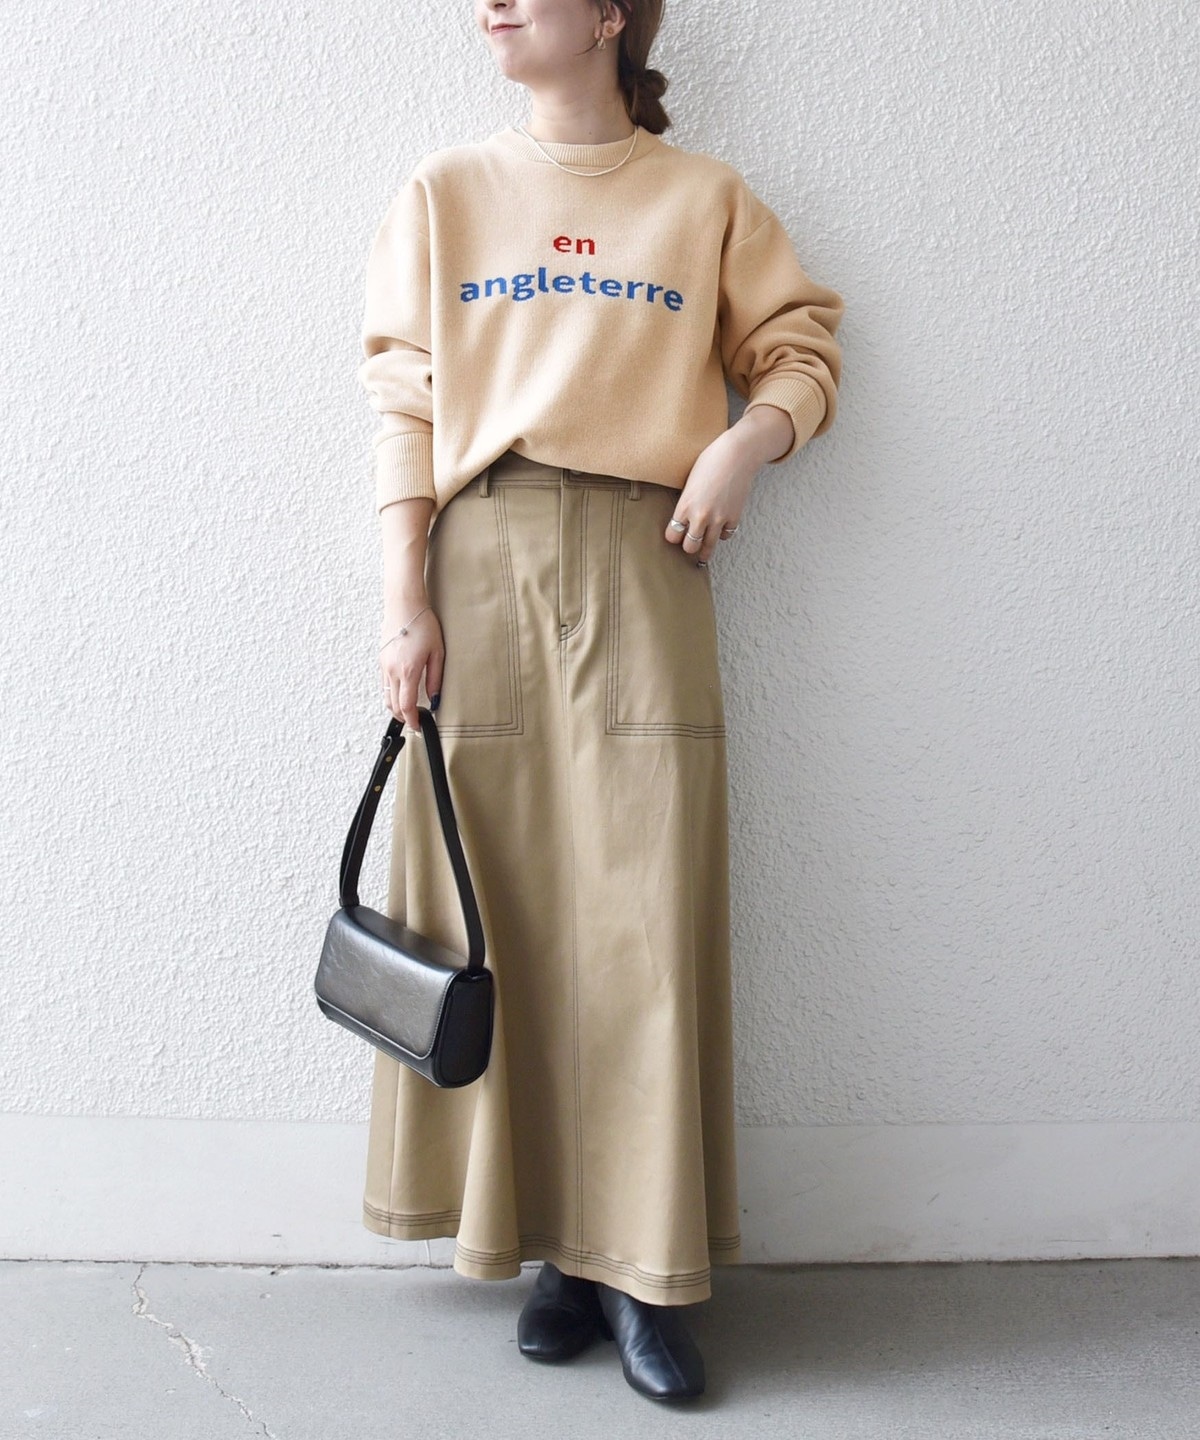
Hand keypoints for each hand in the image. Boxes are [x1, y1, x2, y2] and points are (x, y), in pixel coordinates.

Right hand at [380, 606, 444, 730]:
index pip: (406, 706)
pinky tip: (401, 691)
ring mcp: (384, 665)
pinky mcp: (381, 660)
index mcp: (408, 671)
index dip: (412, 721)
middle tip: (415, 720)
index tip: (417, 727)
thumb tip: (435, 699)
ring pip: (385, 696)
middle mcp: (392, 671)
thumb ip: (435, 679)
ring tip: (408, 709)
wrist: (404, 605)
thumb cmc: (423, 624)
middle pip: (393, 705)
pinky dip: (390, 693)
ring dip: (395, 707)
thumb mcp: (437, 652)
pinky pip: (383, 684)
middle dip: (403, 717)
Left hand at [664, 428, 756, 564]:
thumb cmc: (710, 461)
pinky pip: (725, 535)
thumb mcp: (689, 481)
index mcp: (685, 505)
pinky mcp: (734, 517)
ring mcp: (719, 518)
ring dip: (705, 551)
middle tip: (688, 545)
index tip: (675, 536)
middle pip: (689, 547)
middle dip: (688, 547)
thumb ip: (686, 502)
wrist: (737, 454)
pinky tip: (719, 531)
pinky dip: (722, 534)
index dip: (673, 537)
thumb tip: (684, 517)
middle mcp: (700, 516)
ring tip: (702, 557)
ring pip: (708, 547)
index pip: (672, 535)